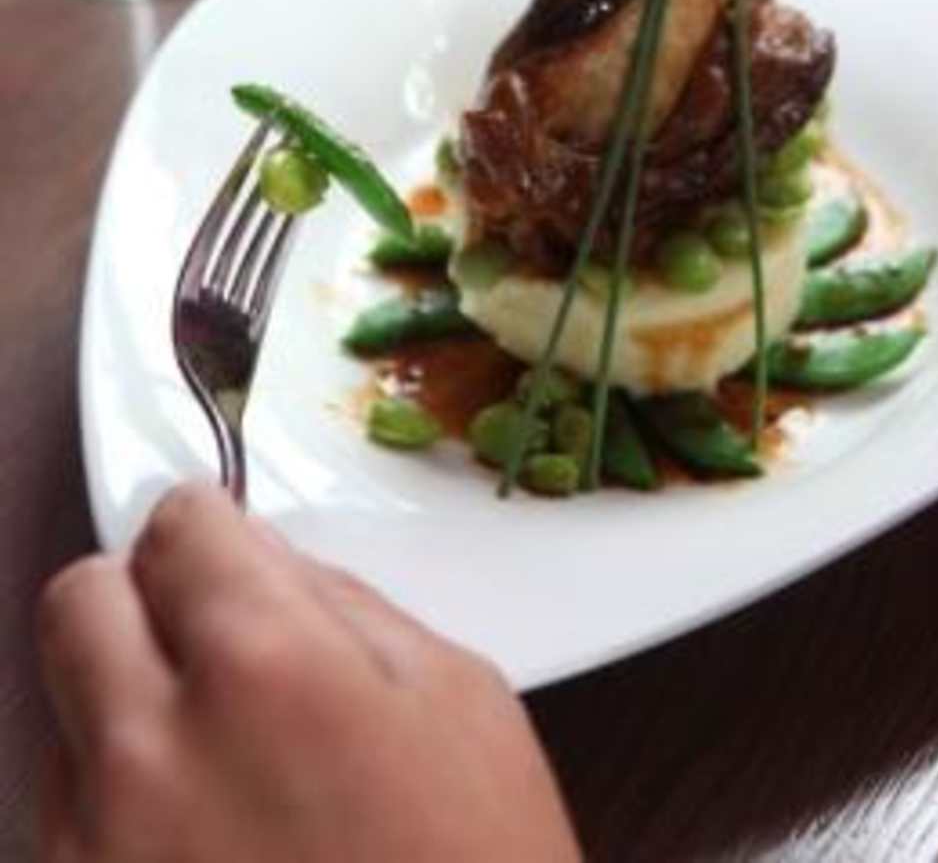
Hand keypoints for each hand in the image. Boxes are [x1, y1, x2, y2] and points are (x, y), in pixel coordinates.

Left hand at [37, 485, 579, 862]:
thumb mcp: (460, 702)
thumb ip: (345, 604)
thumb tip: (262, 559)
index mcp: (265, 668)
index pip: (176, 525)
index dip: (211, 529)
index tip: (225, 551)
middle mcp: (150, 753)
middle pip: (80, 600)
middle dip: (140, 597)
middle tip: (205, 638)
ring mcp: (96, 853)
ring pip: (62, 713)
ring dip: (125, 711)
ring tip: (222, 770)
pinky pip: (60, 821)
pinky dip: (114, 808)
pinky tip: (203, 842)